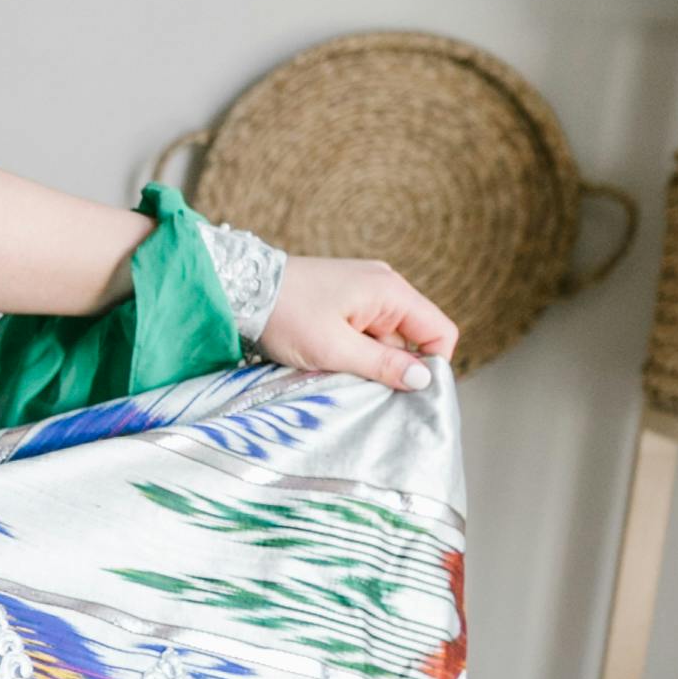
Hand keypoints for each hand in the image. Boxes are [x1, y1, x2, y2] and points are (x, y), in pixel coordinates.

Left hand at [259, 251, 457, 392]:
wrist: (238, 288)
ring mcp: (363, 291)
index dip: (431, 365)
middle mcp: (383, 286)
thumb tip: (423, 380)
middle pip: (411, 339)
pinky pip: (363, 332)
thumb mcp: (334, 348)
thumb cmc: (284, 313)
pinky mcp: (343, 300)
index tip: (407, 392)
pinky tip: (328, 360)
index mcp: (390, 291)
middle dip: (392, 367)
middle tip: (361, 387)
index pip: (439, 331)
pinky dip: (352, 351)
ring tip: (335, 370)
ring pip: (384, 340)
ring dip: (367, 362)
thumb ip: (381, 365)